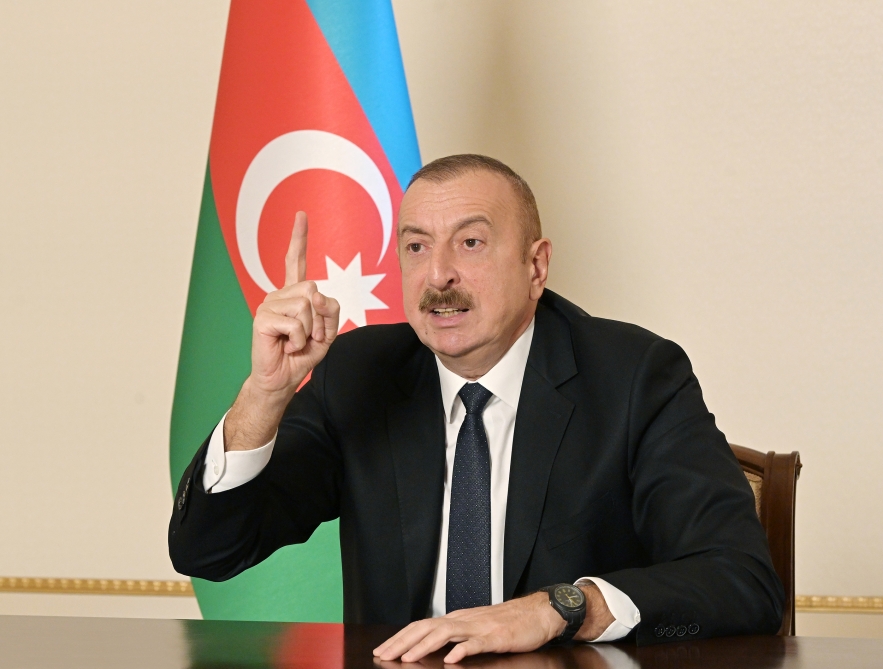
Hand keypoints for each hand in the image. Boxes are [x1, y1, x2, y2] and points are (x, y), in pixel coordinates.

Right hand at [225, 211, 339, 450]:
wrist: (282, 378)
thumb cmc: (303, 354)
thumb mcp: (328, 332)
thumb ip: (330, 310)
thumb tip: (316, 295)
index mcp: (293, 294)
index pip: (296, 261)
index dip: (299, 238)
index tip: (301, 214)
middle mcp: (279, 295)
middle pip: (313, 290)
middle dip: (320, 319)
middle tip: (309, 337)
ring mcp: (268, 304)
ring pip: (306, 307)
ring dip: (309, 332)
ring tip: (295, 342)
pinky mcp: (262, 318)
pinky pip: (295, 324)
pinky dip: (298, 341)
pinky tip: (286, 346)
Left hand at [372, 592, 563, 663]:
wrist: (537, 612)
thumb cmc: (509, 622)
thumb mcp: (477, 628)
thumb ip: (456, 635)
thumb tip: (433, 645)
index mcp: (458, 619)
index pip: (422, 626)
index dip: (401, 637)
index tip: (383, 649)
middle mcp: (464, 620)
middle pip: (426, 627)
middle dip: (402, 642)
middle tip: (384, 654)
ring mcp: (479, 627)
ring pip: (445, 633)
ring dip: (423, 645)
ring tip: (407, 658)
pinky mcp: (496, 636)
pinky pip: (476, 643)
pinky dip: (461, 650)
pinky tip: (451, 659)